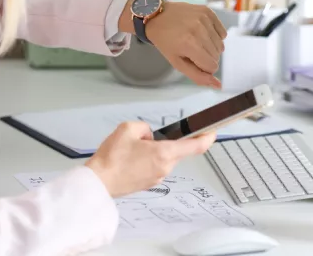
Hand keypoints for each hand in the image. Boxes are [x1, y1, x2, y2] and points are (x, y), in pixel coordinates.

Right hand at [85, 121, 215, 197]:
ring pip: (163, 158)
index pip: (195, 146)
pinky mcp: (149, 183)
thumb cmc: (112, 158)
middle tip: (141, 140)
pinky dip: (146, 161)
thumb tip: (149, 137)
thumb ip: (145, 128)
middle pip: (174, 150)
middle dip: (163, 141)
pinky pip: (154, 166)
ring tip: (130, 152)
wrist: (99, 182)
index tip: (213, 132)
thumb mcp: (127, 129)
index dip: (207, 138)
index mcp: (164, 153)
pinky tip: (129, 161)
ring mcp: (157, 178)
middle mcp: (165, 168)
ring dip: (153, 152)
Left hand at [119, 0, 226, 88]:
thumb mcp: (177, 63)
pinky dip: (215, 36)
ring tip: (196, 41)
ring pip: (220, 45)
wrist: (157, 16)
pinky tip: (202, 33)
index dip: (203, 67)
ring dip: (210, 47)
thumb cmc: (165, 42)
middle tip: (191, 50)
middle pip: (217, 56)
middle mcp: (198, 30)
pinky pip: (222, 33)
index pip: (212, 66)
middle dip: (206, 57)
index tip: (193, 60)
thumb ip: (198, 76)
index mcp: (189, 45)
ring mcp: (204, 19)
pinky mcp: (208, 12)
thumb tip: (218, 85)